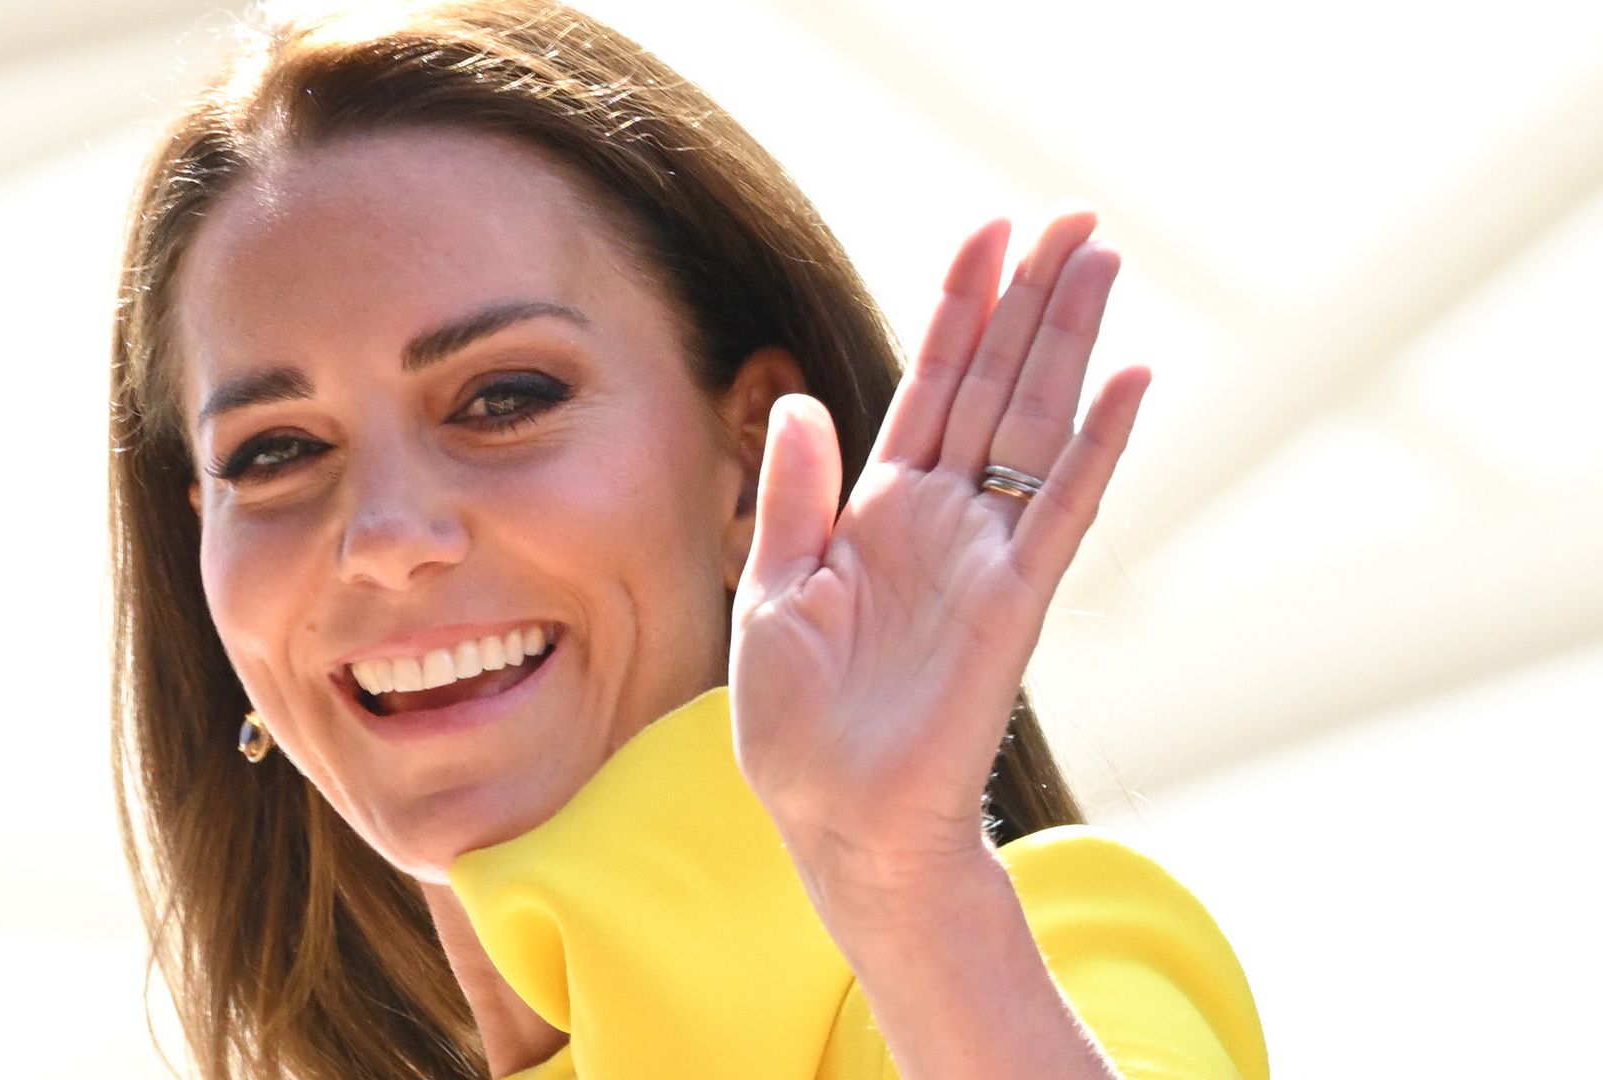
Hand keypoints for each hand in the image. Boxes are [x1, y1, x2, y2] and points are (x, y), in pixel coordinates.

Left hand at [728, 209, 1148, 890]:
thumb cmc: (798, 722)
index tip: (986, 233)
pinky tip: (1129, 381)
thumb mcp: (769, 593)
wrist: (834, 816)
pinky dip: (1099, 447)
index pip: (930, 386)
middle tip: (1073, 219)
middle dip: (1029, 301)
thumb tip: (797, 400)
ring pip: (1036, 425)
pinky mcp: (1013, 604)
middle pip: (997, 385)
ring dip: (1068, 343)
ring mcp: (984, 555)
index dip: (957, 310)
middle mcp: (942, 519)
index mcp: (879, 511)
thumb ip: (793, 496)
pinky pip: (1062, 511)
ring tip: (1099, 262)